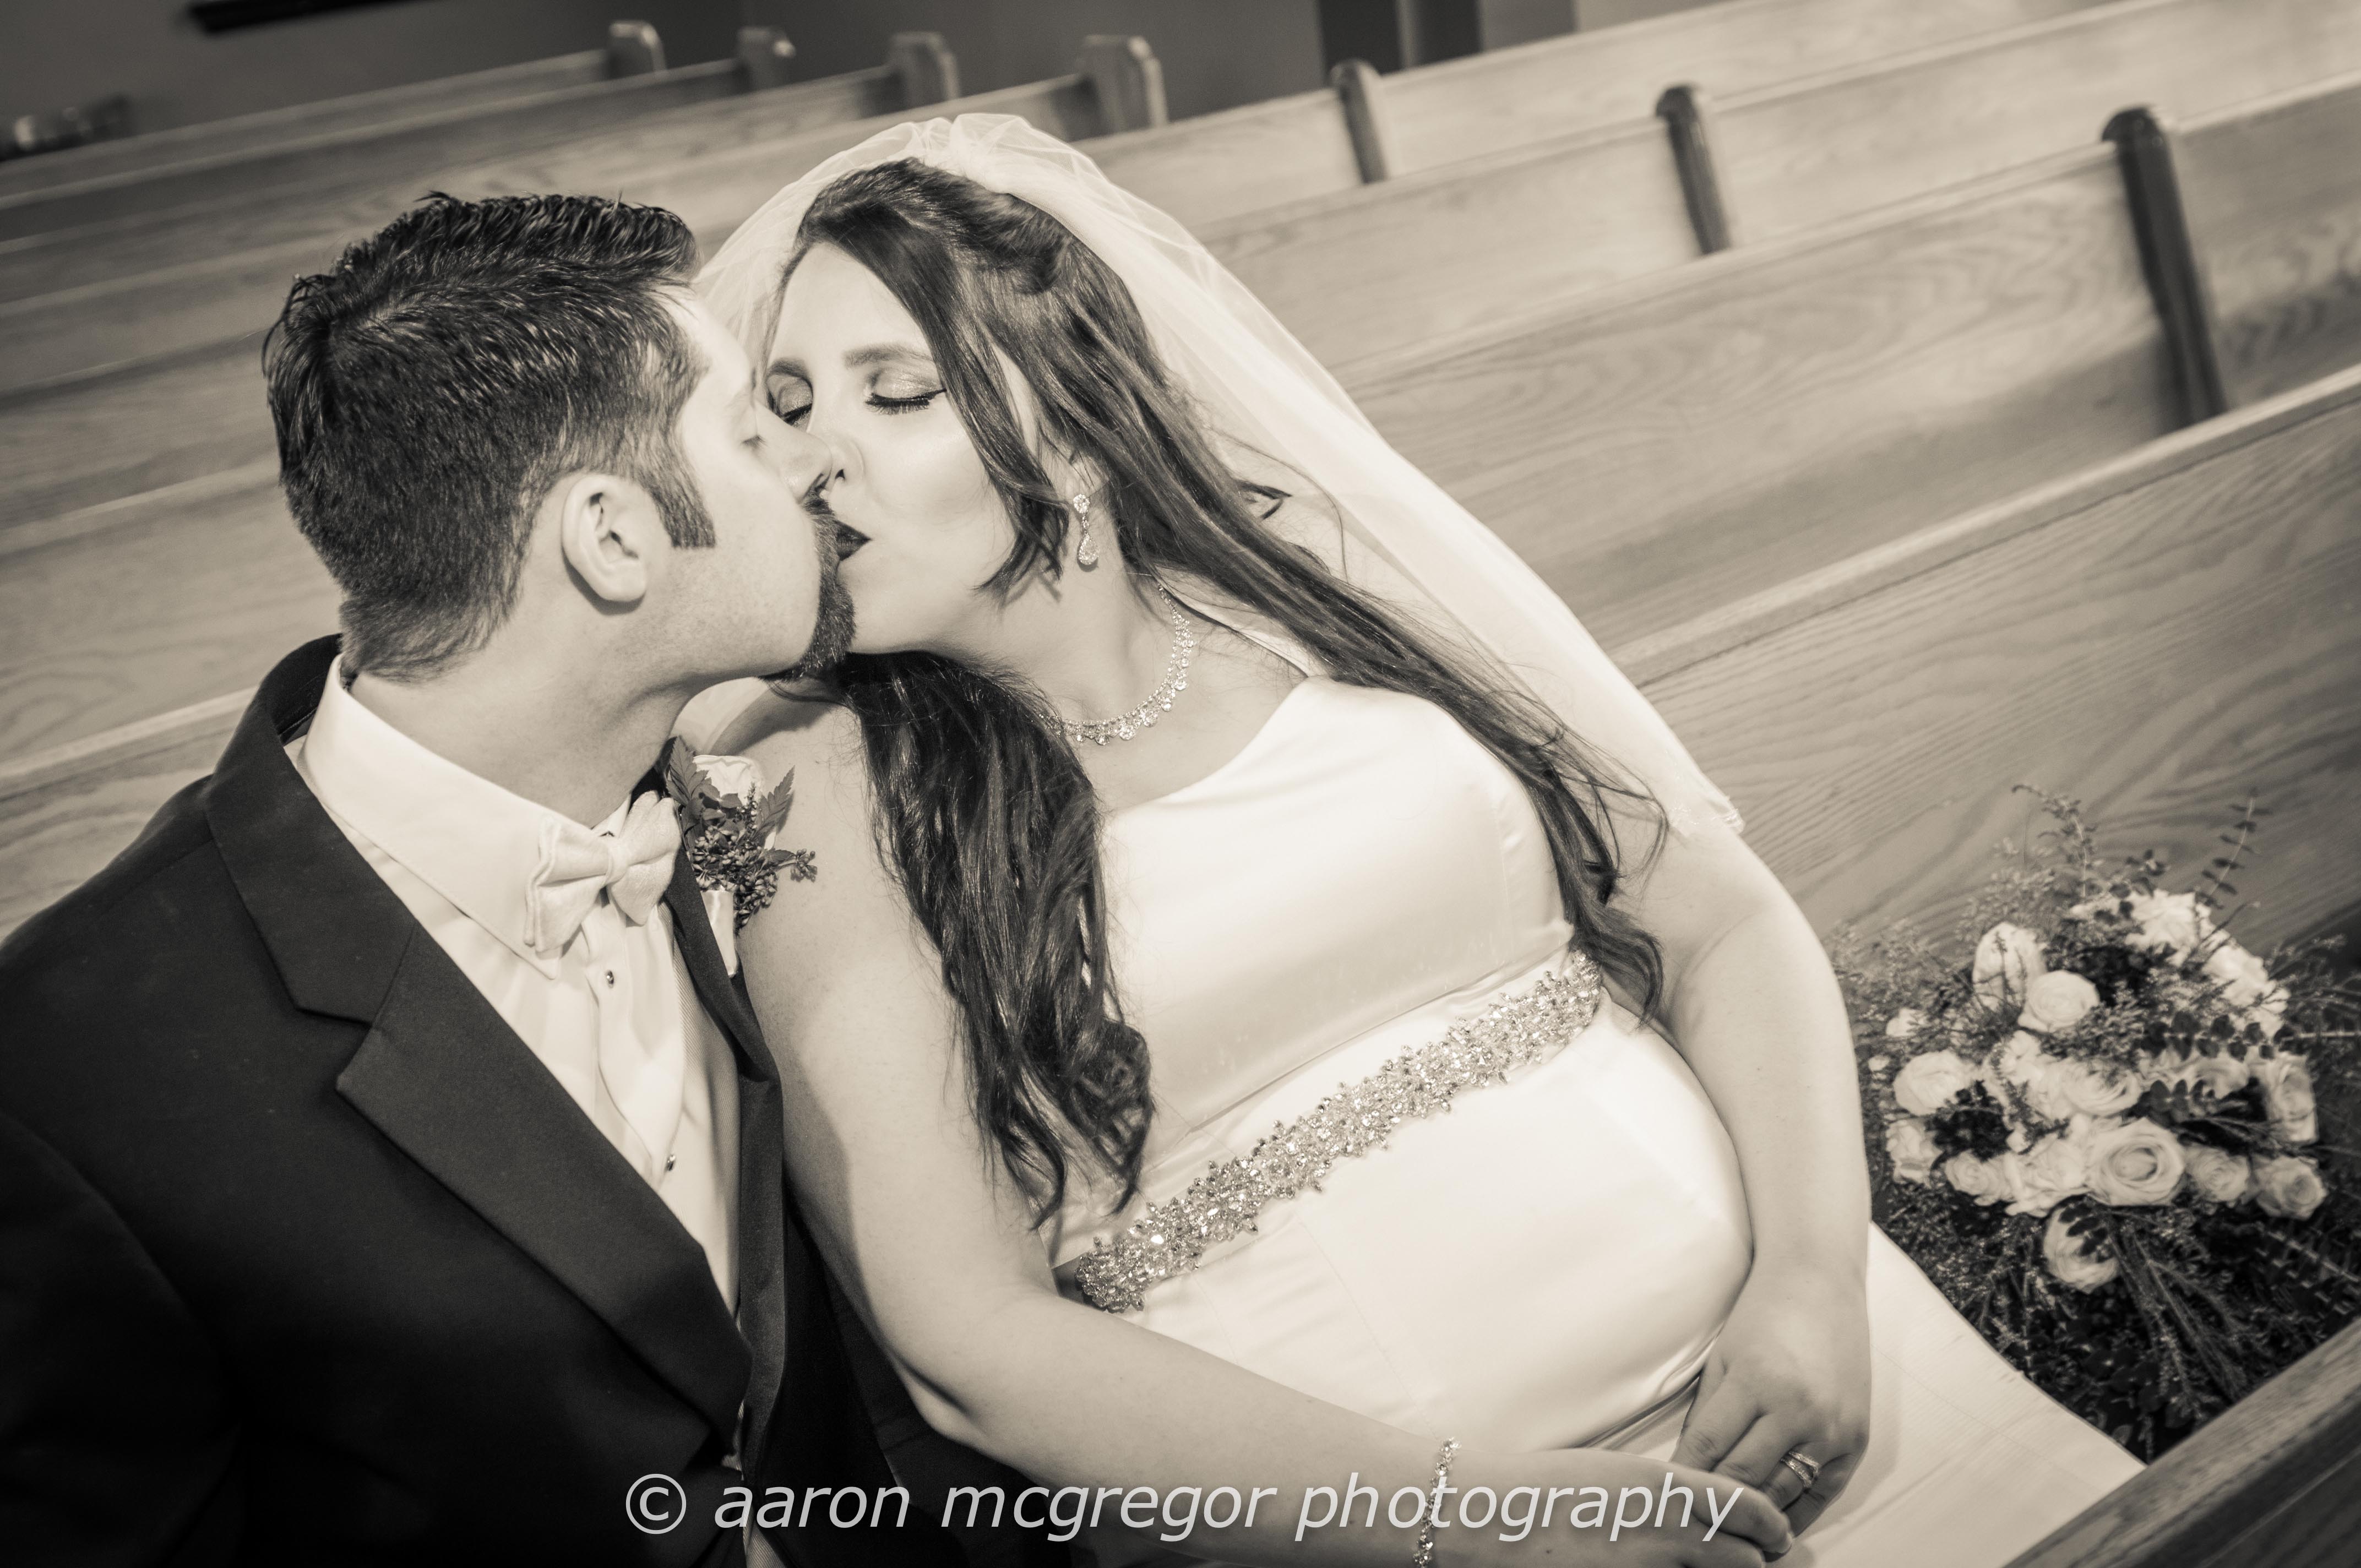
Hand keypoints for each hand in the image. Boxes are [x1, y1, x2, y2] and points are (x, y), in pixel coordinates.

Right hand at [1450, 1447, 1790, 1566]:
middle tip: (1760, 1560)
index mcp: (1668, 1486)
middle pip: (1748, 1560)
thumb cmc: (1550, 1488)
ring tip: (1727, 1567)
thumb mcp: (1620, 1473)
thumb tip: (1710, 1512)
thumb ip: (1670, 1493)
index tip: (1776, 1535)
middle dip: (1759, 1562)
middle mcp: (1669, 1530)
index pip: (1752, 1512)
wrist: (1493, 1516)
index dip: (1772, 1528)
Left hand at [1671, 1261, 1871, 1535]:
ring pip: (1782, 1493)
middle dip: (1715, 1504)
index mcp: (1755, 1382)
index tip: (1666, 1500)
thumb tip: (1686, 1471)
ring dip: (1752, 1518)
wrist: (1821, 1284)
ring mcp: (1832, 1428)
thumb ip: (1705, 1417)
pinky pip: (1822, 1494)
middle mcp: (1798, 1410)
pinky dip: (1795, 1515)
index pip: (1708, 1448)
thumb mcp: (1722, 1360)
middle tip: (1691, 1525)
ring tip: (1727, 1536)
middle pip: (1745, 1478)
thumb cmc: (1762, 1317)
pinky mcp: (1857, 1440)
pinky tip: (1772, 1530)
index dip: (1685, 1479)